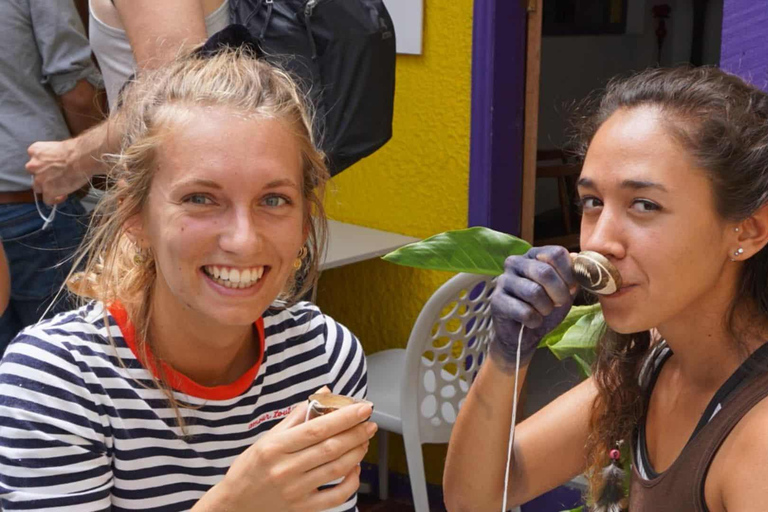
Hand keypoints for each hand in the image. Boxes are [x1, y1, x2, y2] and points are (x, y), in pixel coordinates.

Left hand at [26, 139, 86, 204]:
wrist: (82, 158)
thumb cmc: (75, 150)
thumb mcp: (58, 147)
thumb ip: (53, 155)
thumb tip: (59, 162)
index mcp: (35, 151)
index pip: (34, 160)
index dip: (44, 165)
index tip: (53, 167)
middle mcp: (33, 165)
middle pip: (35, 175)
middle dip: (44, 177)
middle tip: (57, 177)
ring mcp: (39, 180)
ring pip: (39, 188)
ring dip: (48, 188)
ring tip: (61, 188)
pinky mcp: (48, 191)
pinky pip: (48, 200)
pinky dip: (55, 199)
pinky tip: (63, 195)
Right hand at [197, 393, 376, 511]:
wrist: (235, 505)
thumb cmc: (251, 468)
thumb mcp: (267, 438)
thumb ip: (297, 416)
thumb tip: (324, 392)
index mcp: (275, 447)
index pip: (317, 429)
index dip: (344, 417)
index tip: (362, 408)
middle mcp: (285, 469)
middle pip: (330, 448)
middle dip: (356, 433)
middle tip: (370, 423)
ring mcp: (295, 491)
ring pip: (336, 469)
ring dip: (356, 453)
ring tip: (364, 440)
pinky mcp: (303, 509)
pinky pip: (335, 497)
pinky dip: (351, 483)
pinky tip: (355, 469)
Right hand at [490, 245, 577, 368]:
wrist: (524, 333)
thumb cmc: (544, 307)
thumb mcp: (564, 290)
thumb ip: (573, 275)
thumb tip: (578, 258)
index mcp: (533, 255)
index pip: (556, 253)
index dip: (569, 274)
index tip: (571, 288)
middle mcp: (515, 262)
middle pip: (544, 272)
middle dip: (559, 293)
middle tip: (559, 303)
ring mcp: (503, 280)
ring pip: (534, 292)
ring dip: (546, 308)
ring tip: (544, 312)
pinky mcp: (496, 301)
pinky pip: (524, 311)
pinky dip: (535, 321)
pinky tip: (532, 321)